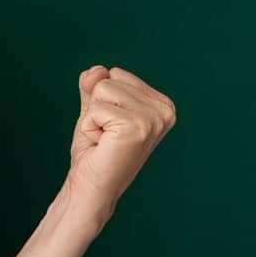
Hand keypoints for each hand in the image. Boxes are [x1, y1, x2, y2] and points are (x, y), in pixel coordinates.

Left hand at [62, 65, 176, 225]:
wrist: (91, 186)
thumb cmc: (95, 150)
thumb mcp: (94, 109)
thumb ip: (94, 85)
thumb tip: (97, 69)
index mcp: (162, 104)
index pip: (116, 73)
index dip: (102, 100)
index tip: (111, 126)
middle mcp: (165, 110)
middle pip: (109, 78)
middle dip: (97, 107)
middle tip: (106, 135)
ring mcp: (154, 119)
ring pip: (102, 89)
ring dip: (93, 117)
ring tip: (105, 139)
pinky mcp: (137, 128)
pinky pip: (96, 107)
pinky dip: (90, 126)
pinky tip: (103, 144)